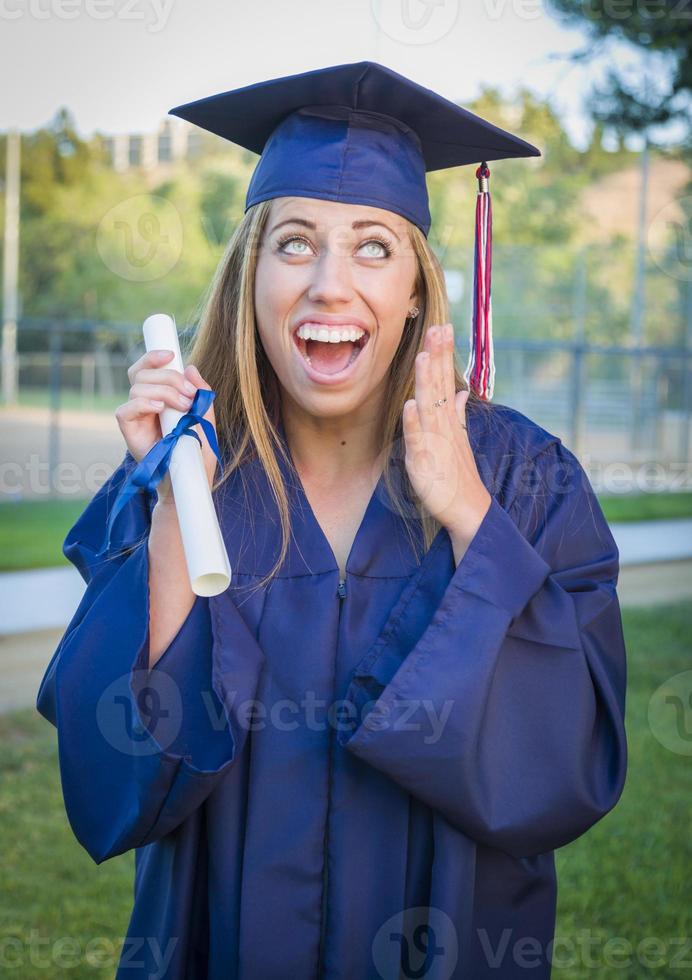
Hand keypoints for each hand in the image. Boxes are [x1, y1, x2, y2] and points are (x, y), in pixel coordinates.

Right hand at [116, 352, 218, 499]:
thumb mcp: (205, 418)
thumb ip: (200, 393)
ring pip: (137, 388)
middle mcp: (144, 404)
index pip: (148, 369)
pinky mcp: (129, 431)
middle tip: (189, 395)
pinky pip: (125, 409)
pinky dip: (142, 403)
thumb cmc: (197, 452)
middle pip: (143, 374)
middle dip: (169, 377)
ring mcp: (136, 417)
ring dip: (164, 392)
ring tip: (183, 408)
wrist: (190, 480)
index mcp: (160, 397)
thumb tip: (191, 367)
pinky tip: (159, 409)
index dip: (153, 357)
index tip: (171, 355)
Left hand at [402, 323, 490, 546]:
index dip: (444, 354)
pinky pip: (418, 439)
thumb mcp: (457, 439)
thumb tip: (463, 393)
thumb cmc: (458, 474)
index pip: (446, 380)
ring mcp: (435, 441)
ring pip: (429, 406)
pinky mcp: (425, 460)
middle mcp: (443, 425)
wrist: (467, 508)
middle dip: (438, 357)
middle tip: (439, 327)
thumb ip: (458, 414)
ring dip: (426, 382)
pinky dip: (414, 423)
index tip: (443, 327)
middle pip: (439, 385)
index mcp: (449, 419)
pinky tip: (410, 406)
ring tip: (422, 355)